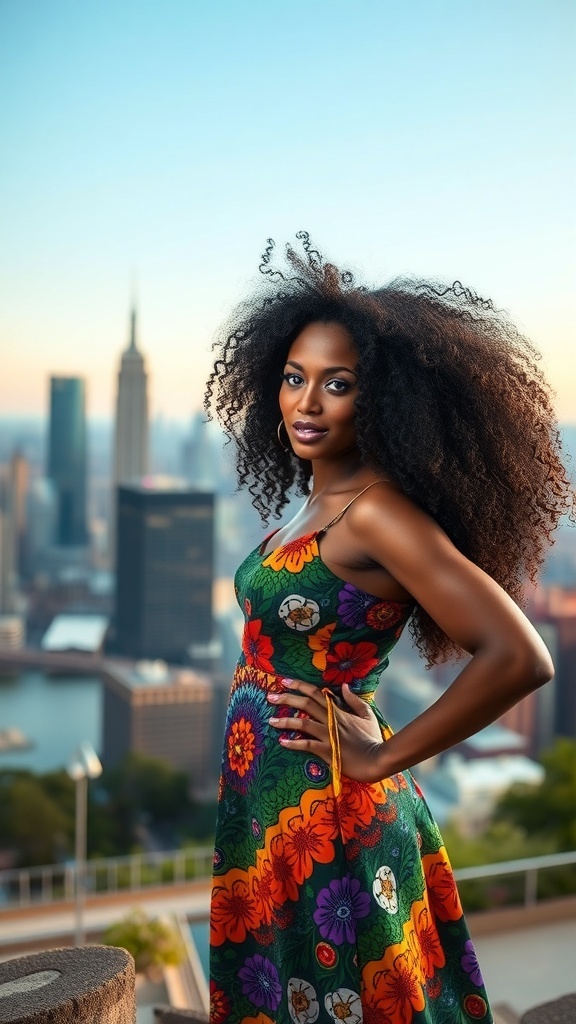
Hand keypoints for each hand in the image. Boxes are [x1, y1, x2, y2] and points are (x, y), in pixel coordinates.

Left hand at [267, 679, 389, 784]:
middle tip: (270, 696)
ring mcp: (328, 735)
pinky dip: (294, 743)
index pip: (316, 693)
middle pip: (305, 704)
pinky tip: (282, 742)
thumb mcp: (366, 714)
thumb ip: (353, 700)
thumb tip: (344, 686)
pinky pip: (307, 745)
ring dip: (285, 721)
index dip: (300, 685)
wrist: (376, 759)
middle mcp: (330, 720)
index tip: (284, 681)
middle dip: (286, 699)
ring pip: (303, 724)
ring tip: (271, 721)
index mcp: (338, 710)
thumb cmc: (372, 738)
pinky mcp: (327, 751)